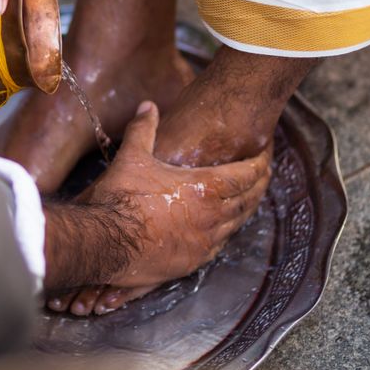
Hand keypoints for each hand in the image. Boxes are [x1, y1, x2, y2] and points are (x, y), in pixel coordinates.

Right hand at [52, 101, 270, 289]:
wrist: (104, 243)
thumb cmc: (121, 199)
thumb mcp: (132, 157)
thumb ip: (143, 130)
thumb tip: (148, 106)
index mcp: (205, 189)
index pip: (246, 175)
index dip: (260, 163)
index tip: (266, 155)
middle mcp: (212, 218)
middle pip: (248, 200)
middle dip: (259, 186)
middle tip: (264, 175)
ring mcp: (203, 244)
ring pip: (236, 225)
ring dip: (245, 210)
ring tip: (248, 200)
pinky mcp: (190, 264)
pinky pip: (218, 247)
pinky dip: (226, 234)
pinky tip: (222, 231)